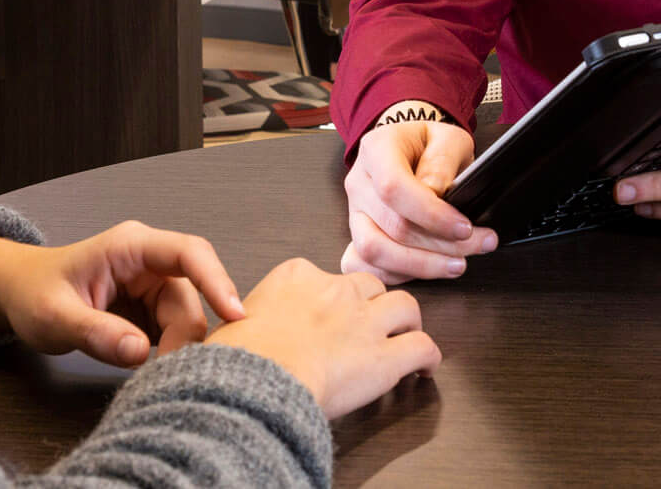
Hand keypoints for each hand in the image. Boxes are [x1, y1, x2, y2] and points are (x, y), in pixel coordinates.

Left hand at [0, 223, 243, 366]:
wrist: (17, 292)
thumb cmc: (33, 292)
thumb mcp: (54, 315)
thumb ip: (95, 333)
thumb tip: (139, 353)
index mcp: (131, 246)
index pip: (189, 253)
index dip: (216, 281)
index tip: (235, 314)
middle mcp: (149, 263)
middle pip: (190, 298)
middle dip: (183, 339)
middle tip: (161, 377)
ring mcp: (152, 287)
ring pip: (184, 319)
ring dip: (174, 349)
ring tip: (151, 377)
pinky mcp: (150, 311)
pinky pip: (172, 332)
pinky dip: (167, 353)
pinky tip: (152, 372)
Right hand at [207, 258, 439, 418]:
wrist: (255, 383)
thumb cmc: (237, 360)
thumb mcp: (232, 323)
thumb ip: (250, 318)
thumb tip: (243, 330)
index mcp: (296, 277)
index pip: (324, 277)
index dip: (331, 299)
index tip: (327, 317)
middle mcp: (335, 291)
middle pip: (369, 286)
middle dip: (373, 304)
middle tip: (372, 325)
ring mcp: (364, 321)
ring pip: (405, 306)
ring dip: (408, 322)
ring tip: (406, 337)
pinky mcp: (385, 357)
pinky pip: (422, 347)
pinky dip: (428, 357)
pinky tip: (424, 369)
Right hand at [341, 121, 495, 283]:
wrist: (411, 150)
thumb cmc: (429, 144)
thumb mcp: (448, 138)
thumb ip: (442, 160)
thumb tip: (436, 192)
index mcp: (376, 150)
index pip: (394, 187)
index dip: (431, 214)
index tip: (464, 227)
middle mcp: (359, 182)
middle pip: (392, 226)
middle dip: (441, 244)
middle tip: (479, 244)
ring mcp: (355, 213)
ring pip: (375, 251)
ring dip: (421, 266)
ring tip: (457, 264)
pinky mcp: (357, 236)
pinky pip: (367, 266)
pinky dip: (400, 274)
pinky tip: (430, 269)